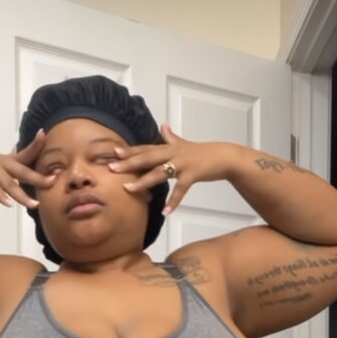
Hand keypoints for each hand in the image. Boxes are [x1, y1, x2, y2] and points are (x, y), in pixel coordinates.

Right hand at [0, 130, 55, 207]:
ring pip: (9, 183)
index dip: (36, 144)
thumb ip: (15, 170)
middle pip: (23, 171)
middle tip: (52, 181)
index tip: (45, 135)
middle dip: (38, 177)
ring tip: (34, 204)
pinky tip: (8, 204)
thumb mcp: (0, 166)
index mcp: (9, 160)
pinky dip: (0, 195)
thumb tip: (32, 178)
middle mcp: (2, 162)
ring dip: (22, 195)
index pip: (26, 152)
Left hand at [107, 125, 231, 213]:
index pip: (146, 148)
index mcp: (169, 148)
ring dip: (143, 181)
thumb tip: (163, 125)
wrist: (224, 156)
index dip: (130, 150)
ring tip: (128, 189)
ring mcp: (183, 164)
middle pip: (148, 158)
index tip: (113, 152)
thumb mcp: (184, 143)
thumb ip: (171, 137)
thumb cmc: (202, 152)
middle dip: (129, 163)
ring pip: (159, 172)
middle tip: (112, 167)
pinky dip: (173, 201)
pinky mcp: (193, 175)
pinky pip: (181, 190)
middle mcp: (173, 154)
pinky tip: (165, 212)